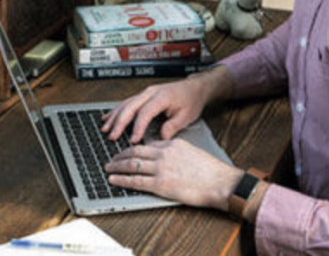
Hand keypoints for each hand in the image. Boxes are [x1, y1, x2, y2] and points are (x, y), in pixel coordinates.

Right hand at [101, 66, 232, 142]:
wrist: (194, 88)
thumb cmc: (191, 100)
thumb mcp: (186, 116)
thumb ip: (172, 127)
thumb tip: (160, 139)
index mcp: (161, 97)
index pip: (145, 112)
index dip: (138, 127)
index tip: (133, 140)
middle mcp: (151, 93)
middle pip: (130, 107)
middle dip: (119, 122)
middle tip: (112, 135)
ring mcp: (146, 93)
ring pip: (126, 104)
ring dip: (115, 116)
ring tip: (106, 128)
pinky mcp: (144, 96)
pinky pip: (127, 102)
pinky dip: (116, 111)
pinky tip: (108, 117)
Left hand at [105, 139, 241, 209]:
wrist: (220, 182)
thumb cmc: (210, 171)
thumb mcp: (191, 152)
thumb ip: (175, 151)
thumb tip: (165, 155)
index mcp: (172, 144)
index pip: (146, 144)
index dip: (132, 147)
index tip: (126, 151)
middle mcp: (164, 154)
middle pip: (135, 151)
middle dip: (120, 155)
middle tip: (111, 158)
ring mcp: (161, 169)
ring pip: (132, 165)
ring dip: (116, 166)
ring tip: (108, 168)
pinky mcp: (161, 184)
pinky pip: (136, 181)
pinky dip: (122, 180)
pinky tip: (114, 179)